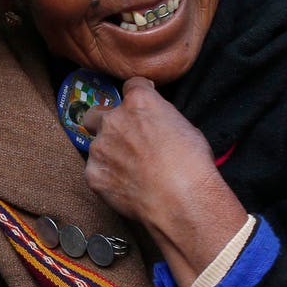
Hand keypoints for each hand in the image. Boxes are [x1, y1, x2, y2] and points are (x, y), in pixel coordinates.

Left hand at [81, 78, 246, 285]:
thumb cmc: (192, 164)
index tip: (140, 105)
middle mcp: (113, 119)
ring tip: (129, 171)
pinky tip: (124, 187)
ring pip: (95, 145)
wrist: (181, 200)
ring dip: (108, 153)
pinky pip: (96, 171)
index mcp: (139, 102)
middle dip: (107, 123)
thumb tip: (157, 126)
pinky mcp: (93, 174)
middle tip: (123, 140)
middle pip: (98, 113)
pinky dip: (107, 177)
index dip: (137, 95)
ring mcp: (100, 147)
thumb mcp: (185, 127)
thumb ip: (161, 119)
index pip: (131, 86)